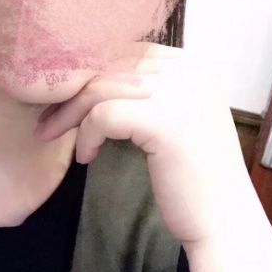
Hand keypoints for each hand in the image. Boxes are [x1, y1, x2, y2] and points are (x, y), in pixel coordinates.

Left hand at [34, 41, 252, 246]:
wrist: (222, 221)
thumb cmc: (192, 176)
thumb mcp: (172, 118)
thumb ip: (144, 91)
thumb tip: (89, 73)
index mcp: (194, 65)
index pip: (127, 50)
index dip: (91, 73)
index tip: (65, 100)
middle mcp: (191, 70)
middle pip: (111, 65)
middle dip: (72, 90)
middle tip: (48, 118)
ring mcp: (180, 93)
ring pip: (101, 87)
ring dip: (70, 113)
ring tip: (54, 135)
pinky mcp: (164, 121)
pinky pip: (103, 115)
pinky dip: (86, 135)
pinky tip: (86, 156)